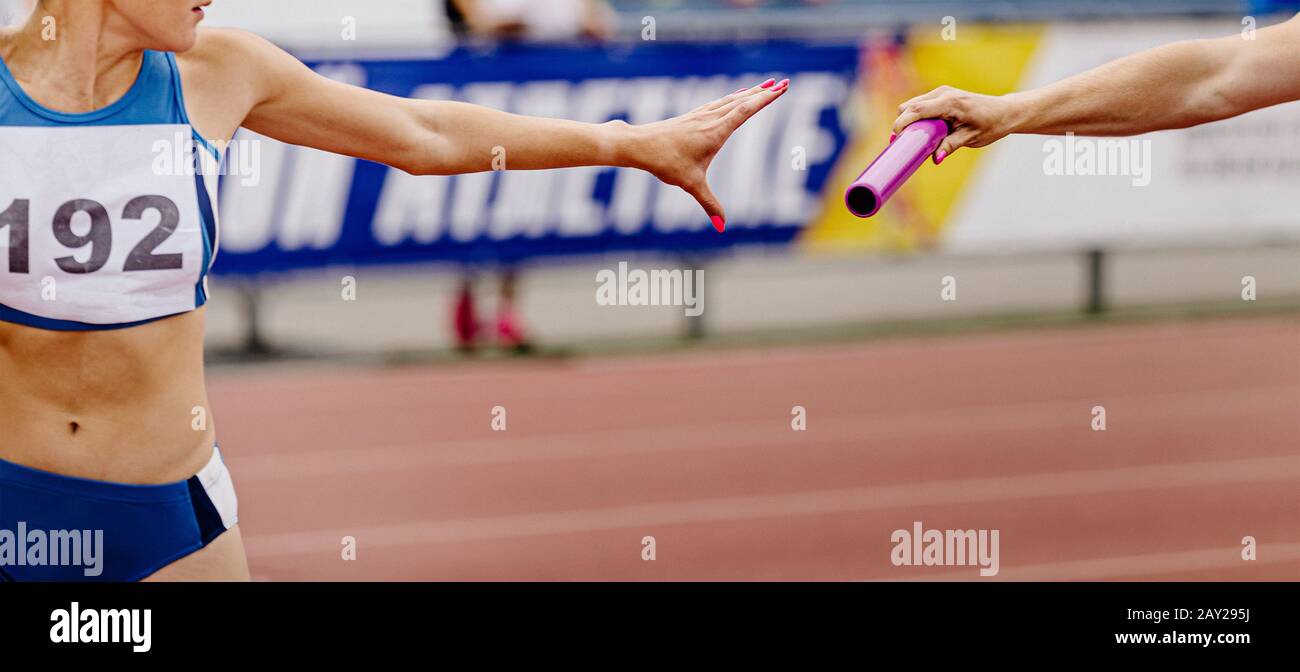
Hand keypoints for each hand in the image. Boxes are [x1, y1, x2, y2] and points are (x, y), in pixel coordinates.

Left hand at [625, 78, 789, 231]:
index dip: (765, 99)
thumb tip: (722, 226)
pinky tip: (734, 96)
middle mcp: (710, 119)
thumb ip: (709, 204)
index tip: (781, 88)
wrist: (639, 145)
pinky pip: (718, 103)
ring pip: (730, 99)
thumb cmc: (665, 162)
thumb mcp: (691, 185)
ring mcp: (700, 115)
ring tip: (764, 85)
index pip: (745, 110)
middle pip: (742, 100)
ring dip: (750, 92)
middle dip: (764, 92)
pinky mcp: (691, 117)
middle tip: (783, 82)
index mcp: (715, 132)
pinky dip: (731, 97)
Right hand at [892, 86, 1021, 163]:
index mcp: (950, 103)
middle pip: (909, 107)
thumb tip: (935, 159)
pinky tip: (922, 132)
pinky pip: (920, 106)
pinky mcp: (940, 96)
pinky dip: (916, 119)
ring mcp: (940, 93)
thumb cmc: (990, 124)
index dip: (901, 124)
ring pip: (912, 106)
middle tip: (902, 145)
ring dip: (909, 122)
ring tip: (913, 141)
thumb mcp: (971, 138)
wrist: (1004, 112)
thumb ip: (951, 146)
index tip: (894, 140)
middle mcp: (942, 93)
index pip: (917, 110)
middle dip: (901, 125)